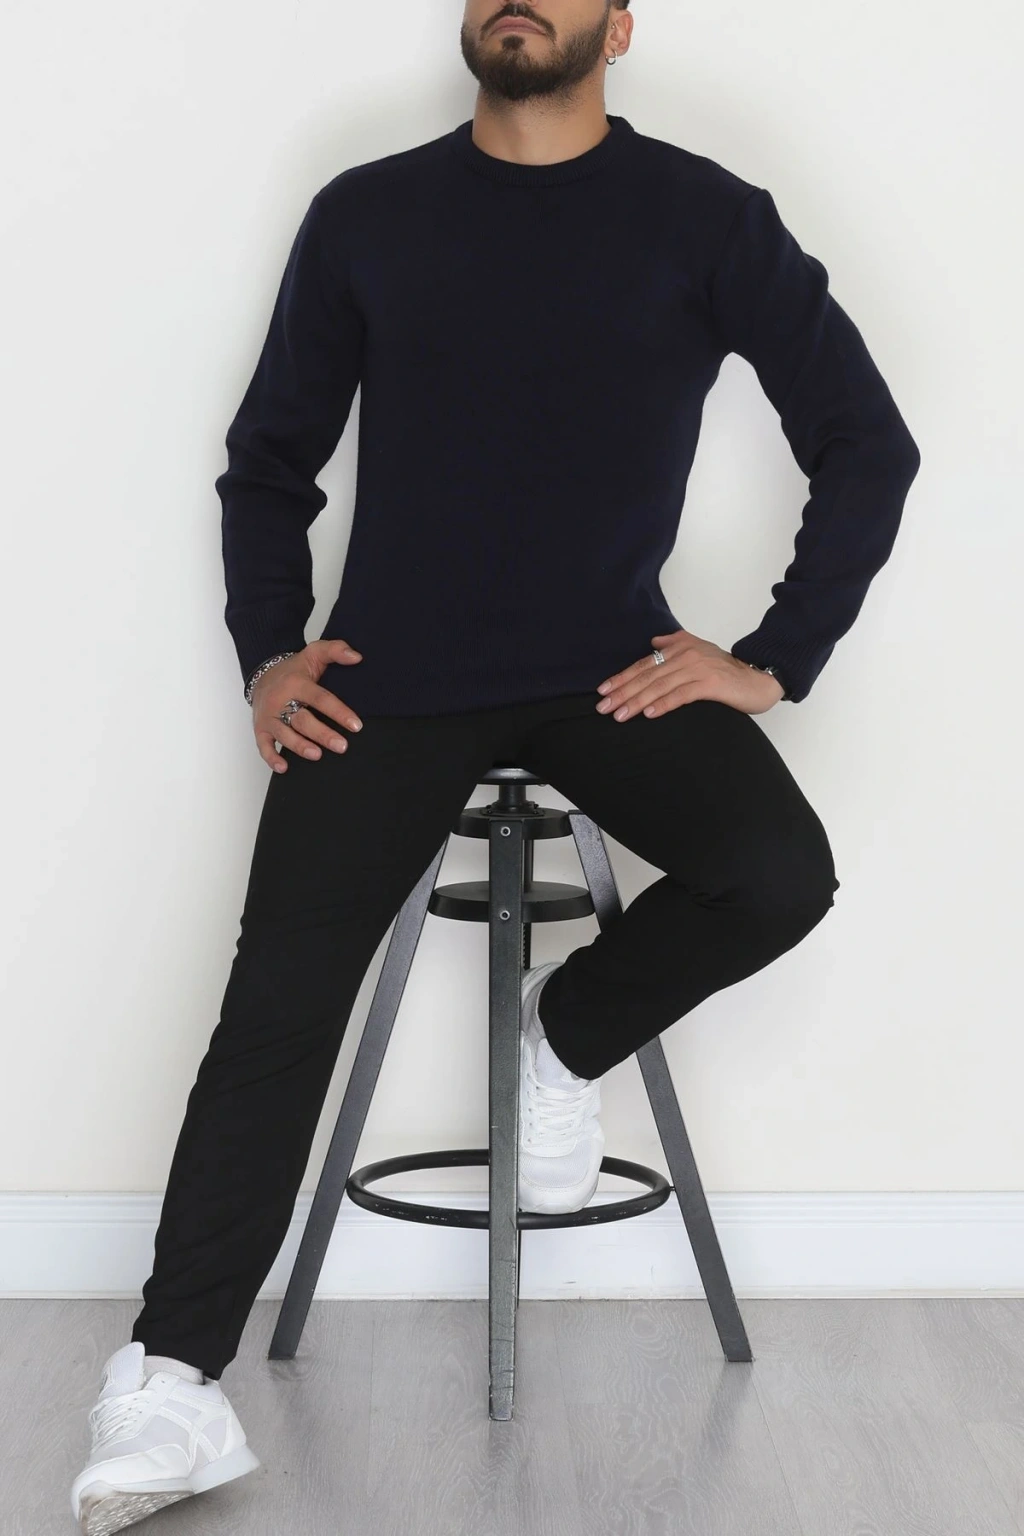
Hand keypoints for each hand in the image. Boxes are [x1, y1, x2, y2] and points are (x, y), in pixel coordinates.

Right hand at [251, 639, 364, 772]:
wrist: (262, 674)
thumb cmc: (295, 669)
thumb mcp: (314, 653)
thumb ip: (336, 650)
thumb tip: (357, 657)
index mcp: (297, 683)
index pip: (320, 698)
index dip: (339, 712)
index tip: (356, 725)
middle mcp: (281, 700)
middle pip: (302, 719)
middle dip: (322, 734)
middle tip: (342, 746)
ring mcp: (270, 716)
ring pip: (284, 734)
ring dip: (300, 746)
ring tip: (317, 755)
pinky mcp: (261, 729)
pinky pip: (263, 745)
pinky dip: (271, 757)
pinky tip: (284, 768)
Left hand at [595, 627, 784, 720]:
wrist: (759, 677)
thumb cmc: (728, 670)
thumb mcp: (700, 650)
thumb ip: (675, 644)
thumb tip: (653, 643)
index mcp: (679, 648)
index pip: (644, 664)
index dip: (622, 677)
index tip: (603, 691)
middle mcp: (686, 656)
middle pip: (647, 675)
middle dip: (622, 692)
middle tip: (604, 707)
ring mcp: (698, 669)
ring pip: (660, 686)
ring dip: (637, 701)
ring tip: (620, 715)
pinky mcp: (711, 684)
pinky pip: (682, 695)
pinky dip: (664, 704)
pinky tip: (649, 714)